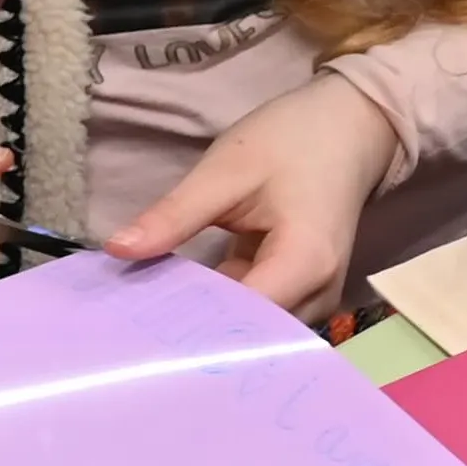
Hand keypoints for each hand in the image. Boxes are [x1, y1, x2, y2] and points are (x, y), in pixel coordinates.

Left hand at [112, 73, 400, 325]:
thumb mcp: (225, 171)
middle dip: (194, 333)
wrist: (350, 129)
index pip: (244, 320)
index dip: (191, 329)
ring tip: (148, 319)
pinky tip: (179, 301)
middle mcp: (318, 294)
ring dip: (206, 324)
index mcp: (304, 262)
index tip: (137, 332)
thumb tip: (116, 251)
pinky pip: (259, 316)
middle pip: (252, 336)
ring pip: (254, 332)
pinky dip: (221, 309)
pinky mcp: (302, 293)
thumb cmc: (294, 141)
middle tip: (131, 330)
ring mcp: (314, 298)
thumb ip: (174, 216)